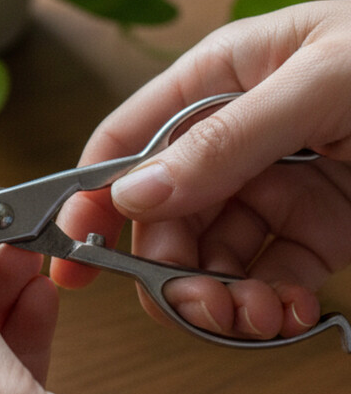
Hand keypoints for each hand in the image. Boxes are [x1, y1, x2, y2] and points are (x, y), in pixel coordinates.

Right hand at [53, 0, 350, 340]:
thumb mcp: (319, 83)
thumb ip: (224, 139)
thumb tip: (137, 192)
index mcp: (219, 76)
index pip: (129, 137)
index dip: (92, 191)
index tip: (73, 246)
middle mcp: (235, 134)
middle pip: (163, 209)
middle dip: (165, 261)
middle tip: (187, 298)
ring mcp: (276, 185)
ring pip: (210, 252)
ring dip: (215, 294)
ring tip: (243, 316)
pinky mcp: (319, 230)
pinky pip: (266, 275)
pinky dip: (263, 306)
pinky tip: (279, 314)